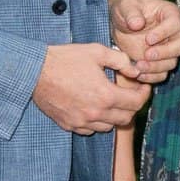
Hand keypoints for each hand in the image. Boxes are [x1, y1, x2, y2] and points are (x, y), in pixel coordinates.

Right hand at [32, 43, 150, 135]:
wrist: (35, 72)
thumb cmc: (65, 59)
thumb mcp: (97, 51)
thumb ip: (120, 60)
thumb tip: (135, 70)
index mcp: (105, 95)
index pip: (136, 103)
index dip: (144, 94)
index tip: (143, 87)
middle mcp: (95, 113)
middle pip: (125, 118)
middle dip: (132, 106)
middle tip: (130, 93)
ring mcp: (81, 122)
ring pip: (109, 127)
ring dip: (115, 115)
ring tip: (111, 100)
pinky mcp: (69, 125)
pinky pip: (90, 129)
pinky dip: (97, 121)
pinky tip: (94, 107)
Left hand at [110, 0, 179, 82]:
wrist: (121, 24)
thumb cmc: (126, 10)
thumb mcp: (125, 6)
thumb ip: (131, 13)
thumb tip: (137, 24)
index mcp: (170, 14)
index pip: (175, 24)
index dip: (163, 33)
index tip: (148, 39)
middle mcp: (174, 33)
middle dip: (164, 53)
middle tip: (146, 55)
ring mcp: (169, 49)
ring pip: (172, 62)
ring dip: (156, 67)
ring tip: (138, 66)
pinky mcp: (160, 62)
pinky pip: (162, 74)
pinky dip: (152, 77)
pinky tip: (139, 74)